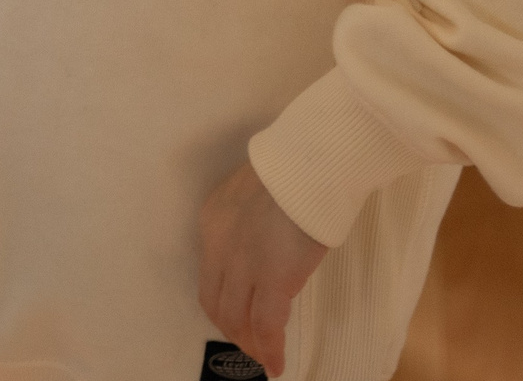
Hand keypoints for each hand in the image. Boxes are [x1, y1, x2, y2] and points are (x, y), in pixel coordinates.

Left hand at [198, 161, 325, 376]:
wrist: (313, 161)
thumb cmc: (298, 169)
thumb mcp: (259, 193)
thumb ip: (253, 222)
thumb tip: (269, 245)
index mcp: (213, 220)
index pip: (209, 275)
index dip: (222, 301)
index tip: (238, 315)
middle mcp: (219, 246)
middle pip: (216, 303)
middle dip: (232, 328)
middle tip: (250, 343)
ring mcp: (244, 264)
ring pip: (237, 318)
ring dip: (249, 343)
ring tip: (263, 357)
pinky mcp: (273, 279)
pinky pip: (267, 326)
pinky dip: (270, 350)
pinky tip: (276, 366)